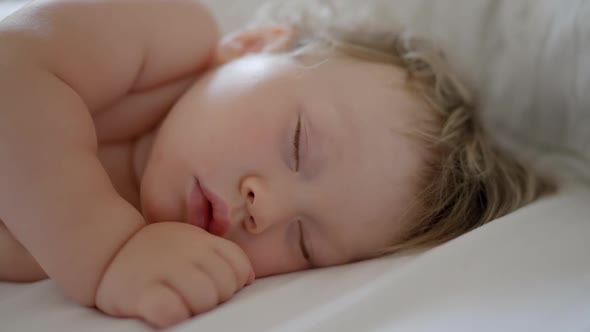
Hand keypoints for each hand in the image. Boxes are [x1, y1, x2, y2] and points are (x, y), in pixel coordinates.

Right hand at [95, 222, 253, 328]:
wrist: (106, 250)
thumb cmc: (155, 253)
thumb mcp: (191, 242)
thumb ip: (219, 255)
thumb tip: (248, 279)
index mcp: (201, 241)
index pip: (238, 266)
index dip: (234, 283)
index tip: (215, 287)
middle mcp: (187, 252)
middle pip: (225, 286)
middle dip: (215, 299)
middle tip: (193, 299)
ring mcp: (164, 270)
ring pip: (205, 299)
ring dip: (195, 310)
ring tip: (179, 305)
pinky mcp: (142, 292)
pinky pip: (172, 311)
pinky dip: (173, 316)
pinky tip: (165, 312)